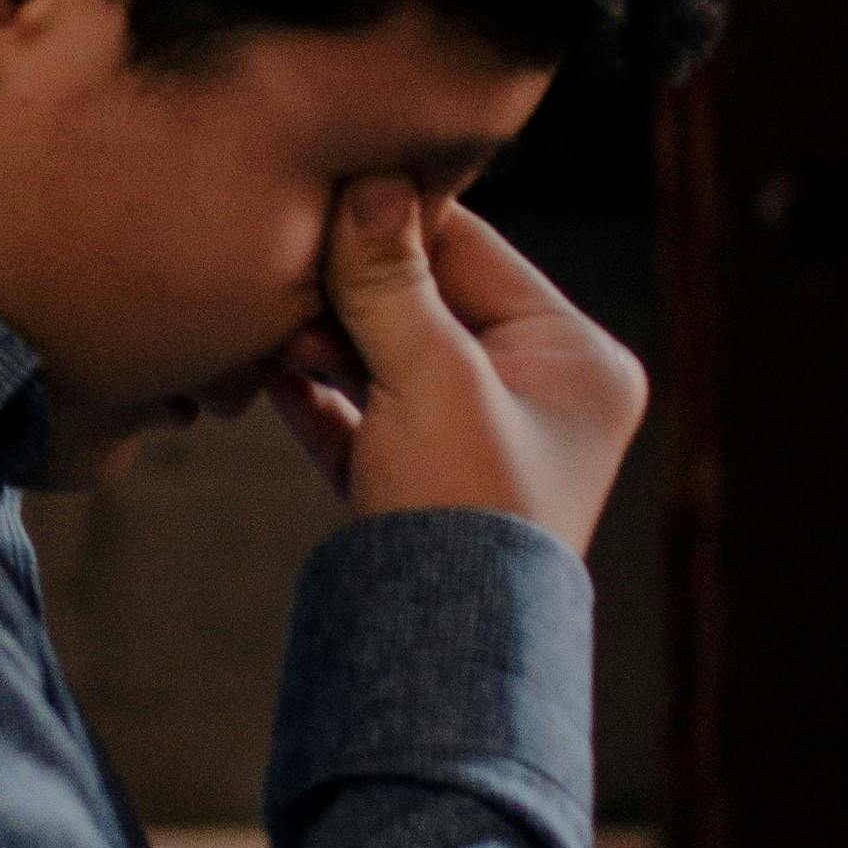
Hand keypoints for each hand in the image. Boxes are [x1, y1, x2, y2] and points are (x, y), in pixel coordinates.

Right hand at [266, 178, 647, 552]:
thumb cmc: (464, 512)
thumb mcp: (431, 377)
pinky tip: (269, 374)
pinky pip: (368, 421)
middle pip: (430, 305)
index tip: (327, 194)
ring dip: (326, 343)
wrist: (441, 664)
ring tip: (270, 329)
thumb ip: (392, 279)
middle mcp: (542, 397)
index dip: (396, 222)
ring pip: (392, 362)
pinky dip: (321, 400)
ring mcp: (484, 445)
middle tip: (284, 271)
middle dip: (351, 293)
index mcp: (579, 361)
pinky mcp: (426, 490)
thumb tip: (370, 183)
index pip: (478, 254)